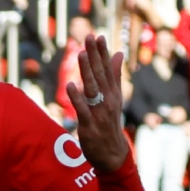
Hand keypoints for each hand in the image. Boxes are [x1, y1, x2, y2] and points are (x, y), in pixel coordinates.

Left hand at [67, 33, 128, 169]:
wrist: (113, 154)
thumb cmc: (110, 124)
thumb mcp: (115, 98)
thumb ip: (115, 76)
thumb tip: (118, 53)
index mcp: (113, 93)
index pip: (108, 70)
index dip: (103, 53)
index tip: (98, 36)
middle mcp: (107, 100)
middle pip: (100, 75)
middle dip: (95, 56)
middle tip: (89, 37)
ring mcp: (99, 113)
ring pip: (92, 89)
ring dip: (87, 71)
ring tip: (81, 54)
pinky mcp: (89, 125)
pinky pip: (82, 109)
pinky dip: (77, 98)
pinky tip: (71, 86)